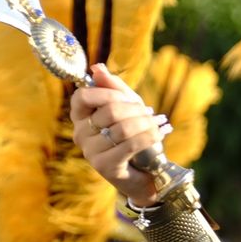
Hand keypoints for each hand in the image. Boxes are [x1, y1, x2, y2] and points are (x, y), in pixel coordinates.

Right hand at [69, 64, 172, 207]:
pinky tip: (160, 134)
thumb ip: (114, 88)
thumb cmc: (135, 137)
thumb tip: (97, 67)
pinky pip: (131, 144)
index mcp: (81, 117)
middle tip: (151, 114)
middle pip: (110, 111)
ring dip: (147, 123)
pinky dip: (150, 136)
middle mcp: (80, 134)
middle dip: (136, 109)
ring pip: (123, 128)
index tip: (129, 99)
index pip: (83, 96)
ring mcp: (91, 152)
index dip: (109, 93)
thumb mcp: (128, 107)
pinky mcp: (106, 166)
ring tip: (158, 124)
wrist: (147, 174)